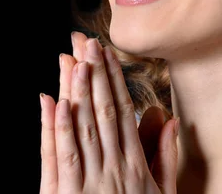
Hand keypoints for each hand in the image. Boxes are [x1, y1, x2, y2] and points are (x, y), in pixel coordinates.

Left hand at [40, 33, 179, 192]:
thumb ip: (164, 159)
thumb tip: (167, 121)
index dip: (113, 80)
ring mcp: (90, 181)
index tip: (106, 53)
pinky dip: (57, 128)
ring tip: (72, 60)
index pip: (122, 112)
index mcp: (134, 165)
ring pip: (82, 127)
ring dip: (77, 91)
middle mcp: (113, 167)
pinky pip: (60, 157)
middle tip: (85, 41)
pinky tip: (54, 102)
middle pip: (102, 112)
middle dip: (94, 74)